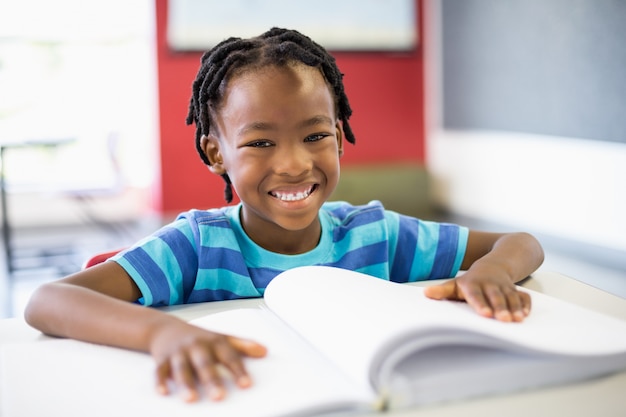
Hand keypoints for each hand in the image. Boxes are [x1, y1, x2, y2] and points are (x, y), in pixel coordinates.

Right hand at [149, 321, 266, 401]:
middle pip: (204, 363)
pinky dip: (160, 381)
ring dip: (186, 384)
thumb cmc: (197, 337)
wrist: (166, 327)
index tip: (246, 384)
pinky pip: (159, 370)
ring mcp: (179, 352)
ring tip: (191, 398)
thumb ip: (242, 345)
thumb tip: (264, 351)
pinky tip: (164, 392)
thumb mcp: (221, 338)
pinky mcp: (162, 359)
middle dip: (211, 380)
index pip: (229, 356)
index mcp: (214, 341)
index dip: (238, 370)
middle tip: (219, 396)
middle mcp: (196, 346)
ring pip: (182, 368)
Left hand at [424, 265, 530, 321]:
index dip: (480, 304)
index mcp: (473, 284)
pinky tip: (525, 314)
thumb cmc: (471, 281)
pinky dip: (525, 304)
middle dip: (500, 307)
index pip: (476, 294)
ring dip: (514, 308)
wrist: (493, 265)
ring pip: (510, 297)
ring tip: (517, 319)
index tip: (484, 314)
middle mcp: (490, 284)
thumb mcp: (455, 284)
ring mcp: (504, 286)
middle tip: (503, 320)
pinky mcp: (515, 289)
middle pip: (495, 296)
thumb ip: (442, 291)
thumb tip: (425, 294)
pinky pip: (523, 296)